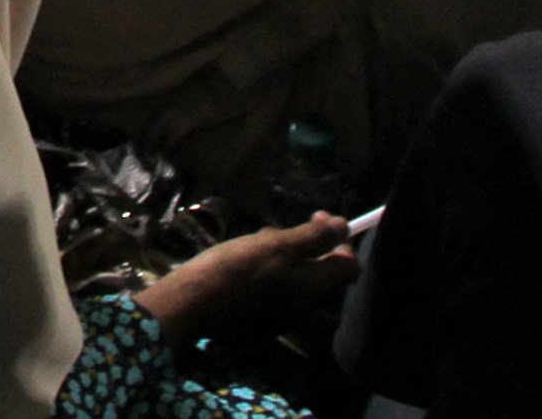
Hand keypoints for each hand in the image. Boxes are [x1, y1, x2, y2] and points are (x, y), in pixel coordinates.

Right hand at [132, 214, 357, 339]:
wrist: (192, 305)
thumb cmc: (235, 269)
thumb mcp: (274, 245)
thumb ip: (312, 237)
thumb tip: (343, 225)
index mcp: (314, 288)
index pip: (349, 265)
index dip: (340, 240)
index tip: (317, 217)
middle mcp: (306, 308)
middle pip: (321, 274)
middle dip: (306, 248)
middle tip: (275, 231)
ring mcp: (284, 319)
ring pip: (297, 283)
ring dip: (285, 261)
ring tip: (252, 246)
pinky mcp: (261, 323)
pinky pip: (277, 295)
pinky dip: (269, 277)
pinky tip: (242, 268)